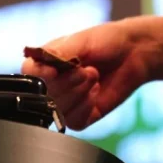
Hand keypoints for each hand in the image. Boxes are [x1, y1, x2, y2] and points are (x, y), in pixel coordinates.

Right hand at [22, 20, 153, 130]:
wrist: (134, 53)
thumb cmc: (105, 41)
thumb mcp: (81, 41)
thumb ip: (59, 53)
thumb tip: (41, 65)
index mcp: (44, 61)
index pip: (29, 73)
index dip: (40, 75)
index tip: (55, 72)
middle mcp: (50, 83)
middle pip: (45, 94)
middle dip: (70, 83)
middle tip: (88, 70)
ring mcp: (64, 101)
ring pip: (58, 110)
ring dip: (80, 94)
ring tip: (94, 78)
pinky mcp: (79, 116)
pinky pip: (74, 121)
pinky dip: (86, 107)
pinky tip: (96, 93)